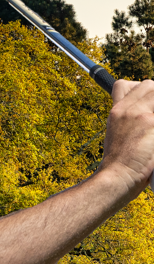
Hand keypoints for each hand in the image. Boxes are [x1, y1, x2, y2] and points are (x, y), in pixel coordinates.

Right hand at [98, 79, 153, 197]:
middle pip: (147, 85)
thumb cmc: (118, 164)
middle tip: (153, 118)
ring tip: (153, 127)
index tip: (145, 104)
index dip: (139, 90)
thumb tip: (142, 121)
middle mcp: (127, 109)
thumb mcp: (114, 136)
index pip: (124, 85)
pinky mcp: (152, 123)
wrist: (116, 177)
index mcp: (116, 112)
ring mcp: (140, 115)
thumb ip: (126, 123)